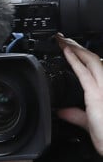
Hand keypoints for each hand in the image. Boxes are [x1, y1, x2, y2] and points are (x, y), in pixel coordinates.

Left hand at [56, 35, 102, 155]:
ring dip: (76, 49)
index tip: (70, 48)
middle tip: (63, 38)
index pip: (93, 68)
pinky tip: (67, 53)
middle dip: (78, 47)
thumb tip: (63, 112)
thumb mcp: (89, 123)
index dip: (81, 56)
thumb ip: (77, 115)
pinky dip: (75, 62)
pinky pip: (85, 74)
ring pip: (91, 61)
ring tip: (63, 40)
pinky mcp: (97, 96)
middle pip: (93, 59)